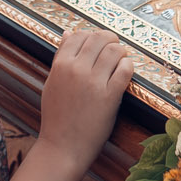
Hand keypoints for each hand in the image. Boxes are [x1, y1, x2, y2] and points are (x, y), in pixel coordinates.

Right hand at [38, 26, 132, 170]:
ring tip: (120, 61)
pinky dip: (128, 66)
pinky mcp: (110, 96)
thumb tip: (68, 33)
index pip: (80, 35)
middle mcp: (76, 69)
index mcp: (60, 65)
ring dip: (120, 53)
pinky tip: (125, 72)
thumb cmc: (57, 117)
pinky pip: (125, 69)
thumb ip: (60, 58)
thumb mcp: (52, 83)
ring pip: (114, 51)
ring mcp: (93, 82)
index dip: (91, 36)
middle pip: (99, 38)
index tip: (97, 44)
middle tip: (113, 48)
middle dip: (109, 40)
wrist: (62, 147)